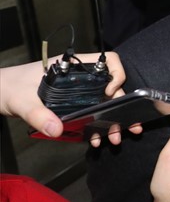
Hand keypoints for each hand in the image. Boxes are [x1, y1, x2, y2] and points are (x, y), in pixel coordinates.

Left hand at [0, 52, 127, 142]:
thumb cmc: (7, 87)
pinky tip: (96, 139)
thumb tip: (56, 129)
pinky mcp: (72, 105)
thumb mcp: (21, 100)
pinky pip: (92, 114)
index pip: (108, 61)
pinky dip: (97, 126)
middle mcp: (80, 78)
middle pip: (111, 87)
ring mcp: (77, 92)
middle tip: (127, 125)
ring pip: (104, 103)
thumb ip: (37, 114)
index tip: (109, 93)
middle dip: (121, 106)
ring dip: (112, 120)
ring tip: (115, 137)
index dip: (116, 74)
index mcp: (73, 67)